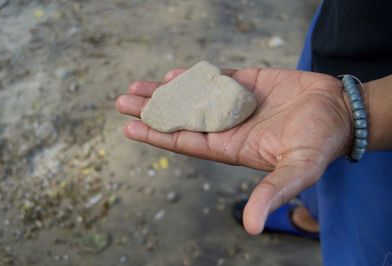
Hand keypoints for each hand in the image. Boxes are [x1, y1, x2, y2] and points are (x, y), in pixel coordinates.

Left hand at [116, 67, 351, 233]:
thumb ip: (273, 192)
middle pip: (181, 118)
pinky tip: (174, 75)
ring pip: (191, 97)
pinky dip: (192, 76)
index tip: (131, 127)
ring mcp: (233, 103)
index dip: (158, 135)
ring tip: (137, 87)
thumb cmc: (320, 141)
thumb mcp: (298, 169)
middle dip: (152, 111)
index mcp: (232, 147)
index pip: (186, 142)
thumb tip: (253, 228)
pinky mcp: (246, 83)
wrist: (338, 111)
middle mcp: (227, 125)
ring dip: (164, 92)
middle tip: (123, 101)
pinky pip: (213, 79)